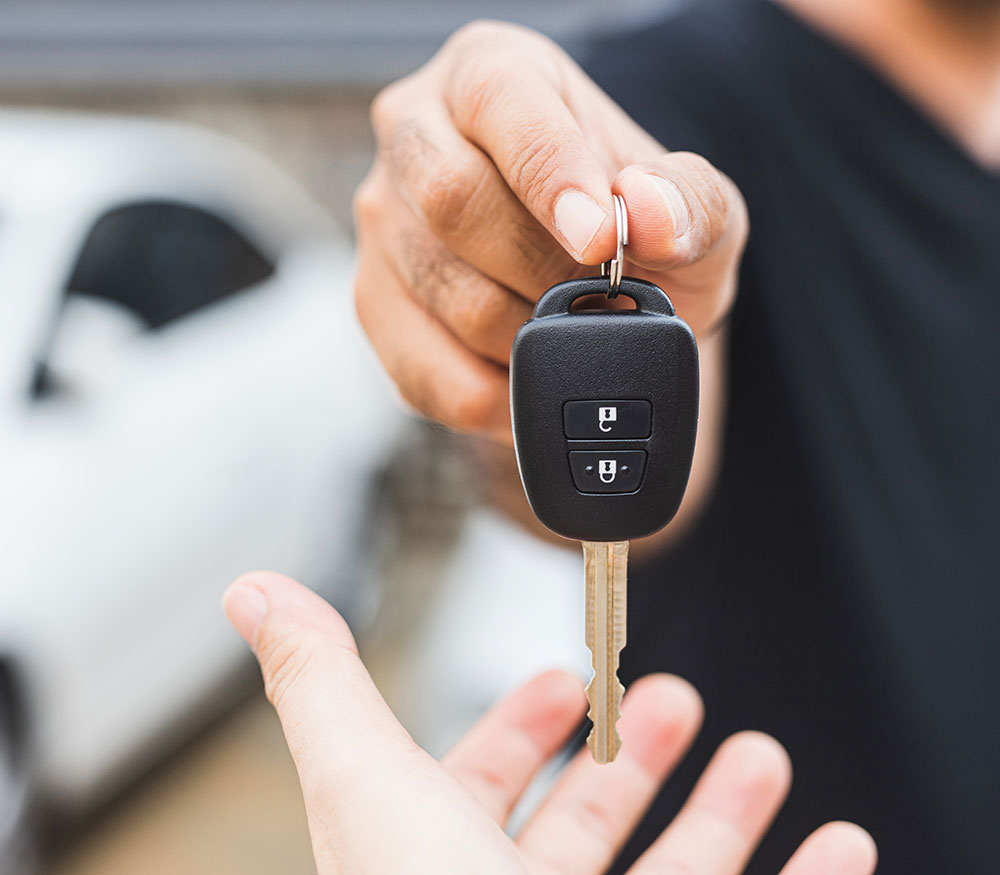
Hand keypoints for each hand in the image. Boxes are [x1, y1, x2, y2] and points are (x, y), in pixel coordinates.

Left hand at [224, 572, 876, 873]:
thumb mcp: (372, 789)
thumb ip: (321, 684)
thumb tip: (254, 593)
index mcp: (442, 861)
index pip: (481, 779)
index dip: (522, 724)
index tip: (565, 681)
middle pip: (585, 823)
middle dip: (634, 750)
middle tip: (672, 698)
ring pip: (674, 873)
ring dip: (724, 810)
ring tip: (760, 754)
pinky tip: (840, 847)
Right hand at [354, 20, 746, 439]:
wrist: (590, 294)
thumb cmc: (633, 232)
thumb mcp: (694, 208)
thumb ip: (691, 201)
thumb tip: (650, 211)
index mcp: (492, 73)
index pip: (501, 103)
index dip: (551, 175)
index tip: (601, 241)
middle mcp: (417, 133)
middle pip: (452, 199)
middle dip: (543, 269)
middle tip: (599, 298)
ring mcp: (384, 222)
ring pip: (444, 292)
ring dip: (527, 333)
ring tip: (570, 329)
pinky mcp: (373, 303)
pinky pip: (424, 368)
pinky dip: (495, 391)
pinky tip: (530, 373)